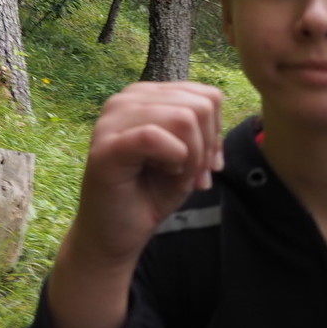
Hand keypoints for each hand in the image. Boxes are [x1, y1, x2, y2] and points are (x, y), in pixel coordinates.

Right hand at [68, 81, 225, 266]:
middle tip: (192, 173)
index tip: (204, 162)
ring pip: (184, 118)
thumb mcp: (191, 157)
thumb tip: (221, 126)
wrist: (118, 231)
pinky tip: (165, 173)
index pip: (208, 96)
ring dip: (193, 156)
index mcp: (148, 96)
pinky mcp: (106, 147)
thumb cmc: (152, 191)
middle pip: (201, 106)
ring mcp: (112, 121)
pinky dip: (176, 160)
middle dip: (207, 146)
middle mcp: (127, 100)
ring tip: (176, 174)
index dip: (217, 133)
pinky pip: (156, 137)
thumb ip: (206, 133)